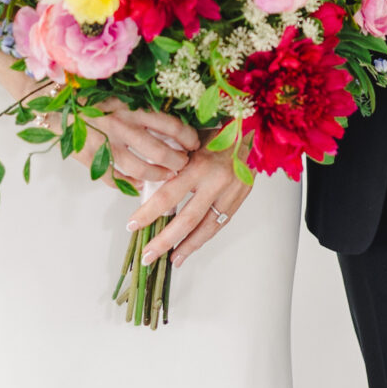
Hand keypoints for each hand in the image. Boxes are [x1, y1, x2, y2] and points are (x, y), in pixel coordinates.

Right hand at [85, 101, 198, 186]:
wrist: (56, 105)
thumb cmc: (92, 99)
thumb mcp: (121, 96)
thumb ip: (142, 109)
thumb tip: (171, 126)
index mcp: (131, 107)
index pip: (169, 124)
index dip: (187, 137)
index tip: (195, 144)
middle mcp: (121, 125)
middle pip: (159, 150)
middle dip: (177, 161)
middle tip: (184, 163)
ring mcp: (106, 145)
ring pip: (140, 168)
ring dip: (158, 175)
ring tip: (167, 176)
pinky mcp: (91, 160)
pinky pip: (115, 179)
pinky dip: (129, 185)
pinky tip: (138, 185)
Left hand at [128, 136, 252, 268]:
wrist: (254, 128)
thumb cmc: (217, 130)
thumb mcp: (190, 140)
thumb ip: (173, 161)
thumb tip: (147, 181)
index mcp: (199, 165)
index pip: (167, 196)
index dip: (148, 213)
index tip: (132, 225)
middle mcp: (215, 182)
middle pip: (186, 220)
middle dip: (164, 241)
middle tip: (147, 256)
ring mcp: (231, 193)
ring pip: (205, 227)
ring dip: (186, 246)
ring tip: (170, 260)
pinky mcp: (240, 198)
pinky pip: (219, 224)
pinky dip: (204, 238)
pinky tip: (191, 247)